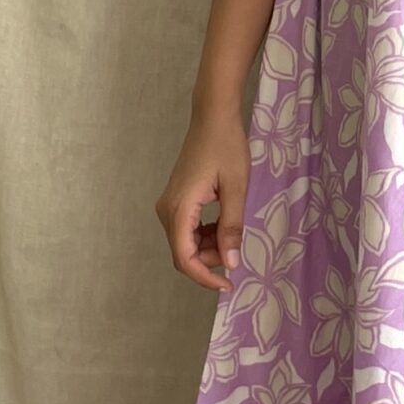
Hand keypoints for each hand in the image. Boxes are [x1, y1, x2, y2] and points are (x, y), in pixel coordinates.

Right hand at [157, 105, 249, 291]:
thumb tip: (230, 264)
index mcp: (179, 209)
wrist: (213, 118)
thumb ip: (231, 227)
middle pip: (184, 253)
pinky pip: (187, 230)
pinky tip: (223, 224)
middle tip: (236, 248)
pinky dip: (205, 235)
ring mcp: (169, 206)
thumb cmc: (226, 147)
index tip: (228, 285)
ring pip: (186, 244)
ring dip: (209, 248)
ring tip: (232, 231)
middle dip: (210, 260)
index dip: (205, 277)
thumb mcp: (236, 189)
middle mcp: (167, 211)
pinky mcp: (175, 201)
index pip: (184, 258)